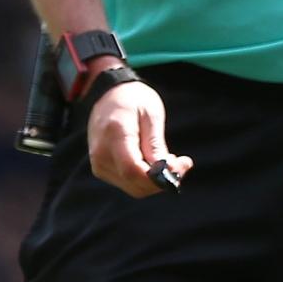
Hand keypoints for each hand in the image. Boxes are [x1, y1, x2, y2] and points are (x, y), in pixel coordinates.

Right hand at [86, 80, 192, 197]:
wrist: (109, 94)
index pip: (133, 170)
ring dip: (156, 181)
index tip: (183, 165)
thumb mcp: (152, 114)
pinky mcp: (101, 168)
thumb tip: (165, 172)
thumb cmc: (134, 99)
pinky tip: (154, 162)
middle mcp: (101, 153)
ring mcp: (98, 163)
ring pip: (133, 188)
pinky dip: (145, 179)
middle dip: (163, 180)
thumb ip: (156, 145)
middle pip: (134, 183)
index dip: (159, 177)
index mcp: (114, 134)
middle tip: (183, 163)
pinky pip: (128, 183)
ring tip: (169, 159)